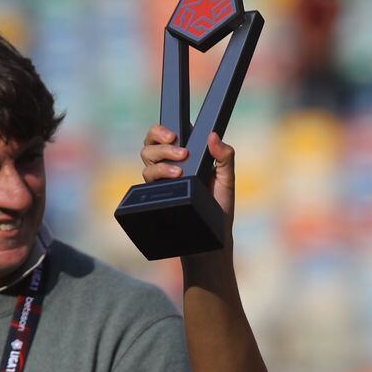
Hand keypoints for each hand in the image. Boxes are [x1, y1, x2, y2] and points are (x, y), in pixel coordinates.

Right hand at [141, 126, 236, 242]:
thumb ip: (225, 157)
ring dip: (160, 163)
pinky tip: (170, 181)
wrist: (211, 241)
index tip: (174, 134)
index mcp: (185, 158)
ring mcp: (161, 183)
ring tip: (179, 172)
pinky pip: (145, 185)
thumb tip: (213, 136)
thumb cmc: (219, 209)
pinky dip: (154, 179)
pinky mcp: (156, 199)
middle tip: (181, 153)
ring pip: (146, 164)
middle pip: (150, 146)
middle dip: (161, 145)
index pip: (165, 136)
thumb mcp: (227, 181)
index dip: (162, 130)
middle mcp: (169, 168)